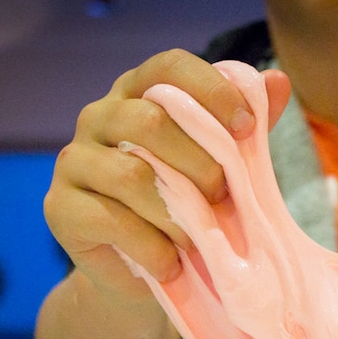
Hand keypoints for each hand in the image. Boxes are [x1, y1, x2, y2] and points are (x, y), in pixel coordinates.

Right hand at [43, 50, 290, 298]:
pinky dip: (151, 247)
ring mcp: (74, 160)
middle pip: (150, 120)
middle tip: (224, 197)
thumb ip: (246, 125)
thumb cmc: (189, 205)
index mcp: (138, 94)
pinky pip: (110, 220)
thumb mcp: (223, 164)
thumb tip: (277, 80)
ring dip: (177, 212)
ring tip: (200, 239)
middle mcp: (98, 116)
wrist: (147, 270)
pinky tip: (171, 264)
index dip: (212, 89)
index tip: (248, 128)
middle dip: (200, 163)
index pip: (170, 67)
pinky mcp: (60, 207)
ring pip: (130, 175)